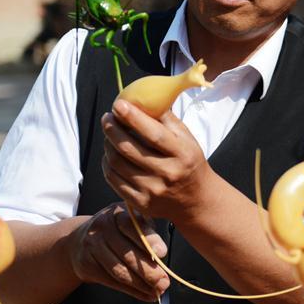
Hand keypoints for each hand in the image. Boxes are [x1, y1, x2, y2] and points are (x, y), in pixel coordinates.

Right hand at [68, 203, 168, 300]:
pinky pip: (112, 281)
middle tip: (164, 283)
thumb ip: (147, 233)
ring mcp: (92, 246)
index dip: (149, 240)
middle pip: (127, 253)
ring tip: (158, 291)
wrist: (79, 239)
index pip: (133, 226)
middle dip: (149, 271)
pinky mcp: (86, 265)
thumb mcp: (133, 222)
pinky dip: (131, 291)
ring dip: (141, 285)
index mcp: (118, 212)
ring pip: (119, 271)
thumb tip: (162, 255)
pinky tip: (145, 294)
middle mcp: (102, 227)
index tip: (162, 253)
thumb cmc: (117, 230)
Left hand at [101, 99, 213, 220]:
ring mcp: (152, 190)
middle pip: (130, 149)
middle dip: (113, 130)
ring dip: (108, 145)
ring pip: (118, 164)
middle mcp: (167, 173)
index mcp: (182, 154)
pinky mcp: (140, 202)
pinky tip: (110, 155)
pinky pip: (114, 180)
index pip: (154, 135)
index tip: (119, 105)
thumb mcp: (187, 139)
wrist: (196, 200)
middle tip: (107, 118)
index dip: (133, 118)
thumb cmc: (189, 163)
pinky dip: (107, 164)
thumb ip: (167, 120)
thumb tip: (144, 100)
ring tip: (109, 135)